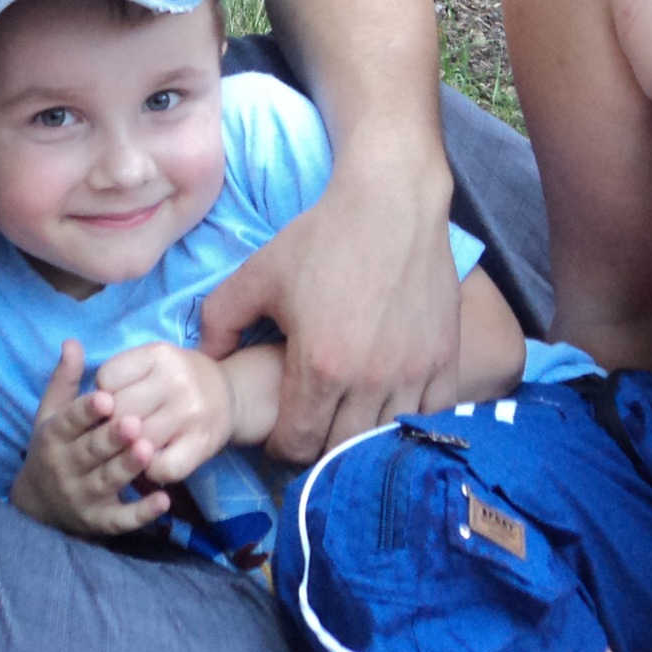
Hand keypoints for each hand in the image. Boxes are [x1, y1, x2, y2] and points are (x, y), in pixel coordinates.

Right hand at [8, 340, 170, 537]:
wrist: (38, 506)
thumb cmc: (53, 449)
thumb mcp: (50, 415)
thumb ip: (64, 379)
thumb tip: (72, 342)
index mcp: (53, 438)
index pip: (69, 422)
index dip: (86, 411)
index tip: (106, 397)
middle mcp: (65, 469)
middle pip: (90, 451)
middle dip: (111, 438)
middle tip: (134, 421)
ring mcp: (82, 497)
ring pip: (106, 481)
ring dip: (126, 468)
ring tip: (147, 450)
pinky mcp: (100, 521)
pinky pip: (122, 519)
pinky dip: (141, 513)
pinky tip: (163, 501)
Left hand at [93, 342, 237, 483]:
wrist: (230, 395)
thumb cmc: (178, 380)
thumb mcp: (152, 362)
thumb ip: (121, 376)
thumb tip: (93, 407)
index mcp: (158, 355)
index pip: (107, 379)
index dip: (102, 395)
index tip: (112, 401)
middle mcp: (176, 380)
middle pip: (119, 413)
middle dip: (112, 427)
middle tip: (117, 432)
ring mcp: (191, 413)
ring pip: (137, 443)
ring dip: (129, 452)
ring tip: (132, 447)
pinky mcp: (202, 444)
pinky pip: (160, 467)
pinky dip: (150, 470)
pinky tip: (152, 460)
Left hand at [199, 148, 459, 460]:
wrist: (391, 201)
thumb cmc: (322, 237)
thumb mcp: (258, 274)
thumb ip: (220, 320)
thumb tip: (207, 359)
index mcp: (319, 365)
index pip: (299, 444)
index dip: (283, 445)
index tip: (281, 431)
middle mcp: (370, 380)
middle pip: (342, 449)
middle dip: (321, 444)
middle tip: (314, 423)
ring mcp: (413, 372)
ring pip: (385, 438)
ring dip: (364, 434)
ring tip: (351, 414)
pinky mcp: (444, 359)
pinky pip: (430, 416)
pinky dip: (409, 419)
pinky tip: (392, 403)